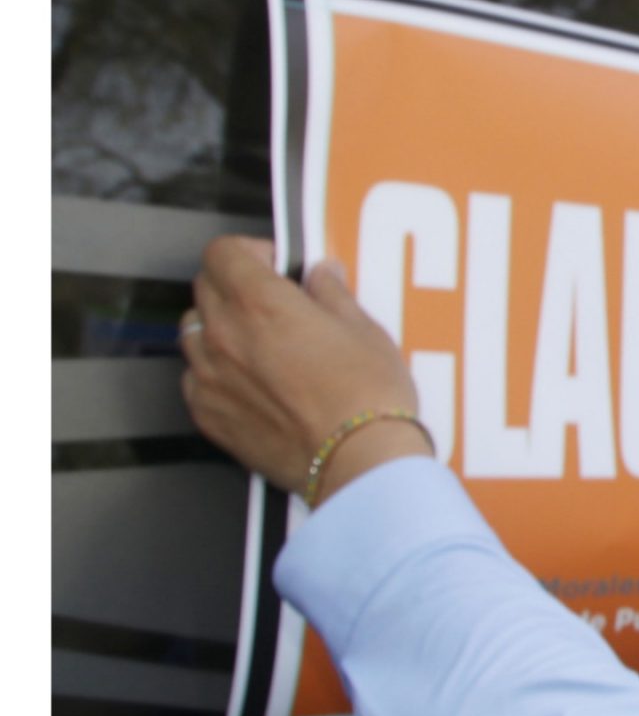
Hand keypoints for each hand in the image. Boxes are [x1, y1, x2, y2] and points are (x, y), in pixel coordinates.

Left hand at [181, 237, 430, 500]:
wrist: (361, 463)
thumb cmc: (368, 401)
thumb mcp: (365, 331)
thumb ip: (332, 294)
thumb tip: (321, 276)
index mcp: (259, 300)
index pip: (224, 252)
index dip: (249, 253)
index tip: (273, 265)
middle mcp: (224, 332)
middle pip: (205, 287)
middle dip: (234, 287)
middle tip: (271, 305)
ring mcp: (211, 375)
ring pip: (194, 332)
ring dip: (218, 329)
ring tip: (256, 347)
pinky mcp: (211, 415)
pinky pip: (196, 380)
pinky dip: (215, 375)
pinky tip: (251, 386)